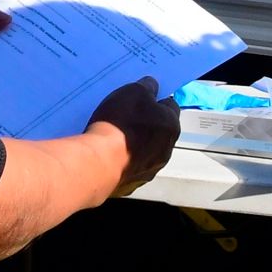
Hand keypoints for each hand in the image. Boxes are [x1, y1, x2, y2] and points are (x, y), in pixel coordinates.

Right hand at [86, 76, 180, 196]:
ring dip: (136, 145)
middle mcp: (166, 150)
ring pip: (146, 152)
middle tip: (128, 117)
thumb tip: (153, 86)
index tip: (144, 98)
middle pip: (159, 132)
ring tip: (115, 138)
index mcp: (171, 126)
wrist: (100, 163)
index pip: (171, 107)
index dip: (157, 100)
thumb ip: (147, 87)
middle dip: (147, 124)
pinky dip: (123, 161)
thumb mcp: (134, 92)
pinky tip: (109, 155)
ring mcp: (150, 170)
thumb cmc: (120, 123)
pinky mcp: (132, 184)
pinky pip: (130, 168)